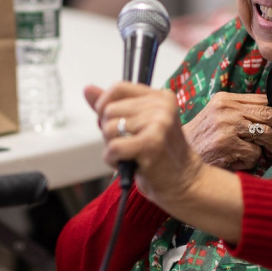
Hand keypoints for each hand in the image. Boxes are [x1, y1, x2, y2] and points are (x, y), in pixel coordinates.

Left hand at [85, 83, 203, 204]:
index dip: (104, 105)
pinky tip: (128, 164)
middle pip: (109, 110)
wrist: (184, 182)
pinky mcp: (152, 143)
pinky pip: (113, 147)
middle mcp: (161, 106)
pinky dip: (113, 160)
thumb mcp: (137, 125)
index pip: (118, 88)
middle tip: (128, 145)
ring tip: (131, 155)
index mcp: (160, 97)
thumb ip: (114, 105)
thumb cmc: (159, 154)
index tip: (110, 122)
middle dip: (109, 132)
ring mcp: (158, 123)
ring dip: (111, 147)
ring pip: (108, 129)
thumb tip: (87, 89)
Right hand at [181, 93, 271, 170]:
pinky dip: (252, 160)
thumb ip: (240, 113)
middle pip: (270, 114)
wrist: (175, 157)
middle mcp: (226, 108)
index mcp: (225, 99)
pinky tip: (239, 162)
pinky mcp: (226, 143)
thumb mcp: (217, 118)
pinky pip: (254, 152)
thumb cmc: (200, 140)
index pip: (263, 100)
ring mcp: (226, 125)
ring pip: (266, 133)